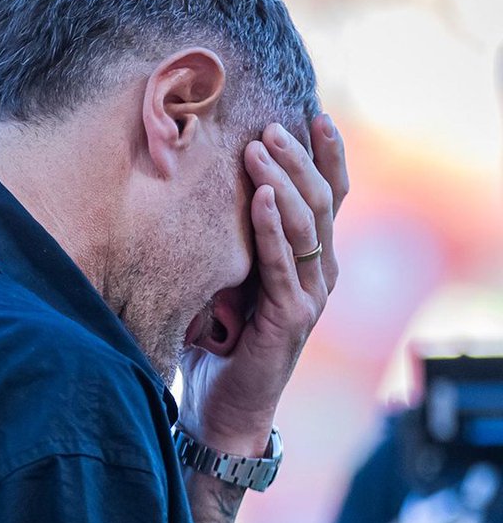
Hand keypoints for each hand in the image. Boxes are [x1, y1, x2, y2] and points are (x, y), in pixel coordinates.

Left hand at [177, 113, 347, 453]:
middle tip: (273, 123)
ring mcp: (311, 295)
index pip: (328, 196)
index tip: (312, 111)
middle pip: (322, 200)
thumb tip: (194, 189)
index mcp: (308, 260)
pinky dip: (271, 227)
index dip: (325, 155)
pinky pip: (283, 262)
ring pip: (307, 224)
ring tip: (261, 147)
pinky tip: (260, 197)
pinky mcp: (292, 318)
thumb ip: (227, 244)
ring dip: (284, 181)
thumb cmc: (217, 346)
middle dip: (299, 157)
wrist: (222, 411)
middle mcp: (319, 273)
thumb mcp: (223, 283)